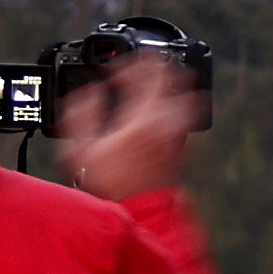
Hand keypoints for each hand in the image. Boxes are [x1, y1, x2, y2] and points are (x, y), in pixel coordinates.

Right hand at [52, 49, 201, 200]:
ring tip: (154, 87)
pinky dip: (177, 108)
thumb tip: (88, 91)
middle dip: (159, 67)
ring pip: (190, 95)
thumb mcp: (82, 149)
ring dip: (172, 86)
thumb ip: (82, 113)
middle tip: (141, 68)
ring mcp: (182, 135)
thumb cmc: (112, 186)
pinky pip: (190, 118)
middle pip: (178, 76)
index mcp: (144, 117)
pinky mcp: (187, 147)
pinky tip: (161, 114)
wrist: (141, 212)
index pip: (149, 70)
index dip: (133, 60)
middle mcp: (169, 122)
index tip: (117, 68)